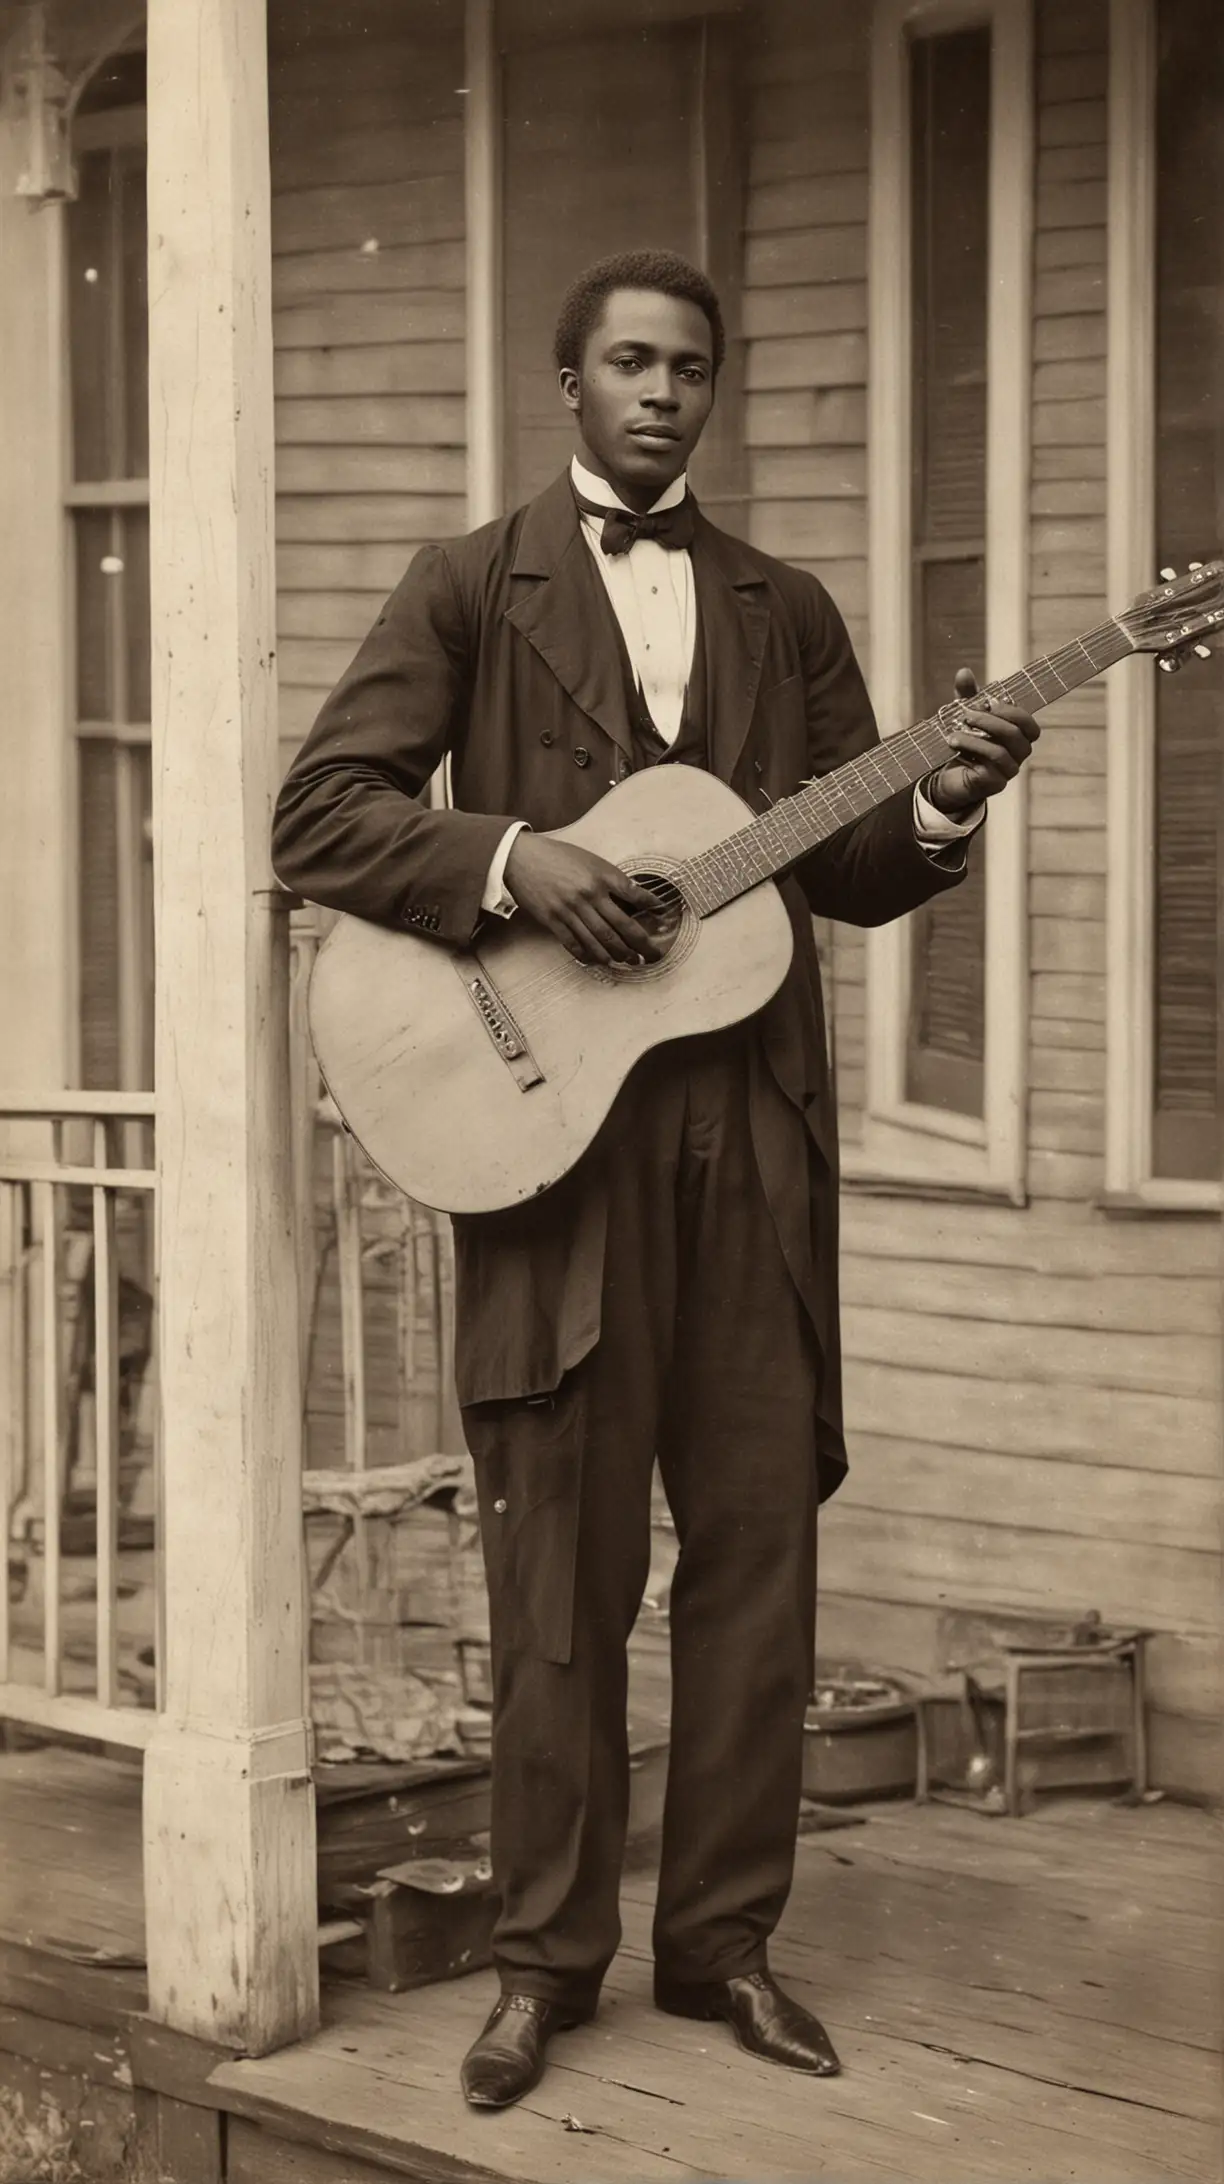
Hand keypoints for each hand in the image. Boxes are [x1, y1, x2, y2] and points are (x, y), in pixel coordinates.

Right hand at [505, 832, 665, 966]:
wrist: (520, 857)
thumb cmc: (556, 856)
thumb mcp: (589, 859)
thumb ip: (609, 878)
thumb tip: (631, 896)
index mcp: (600, 876)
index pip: (633, 894)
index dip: (650, 905)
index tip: (662, 914)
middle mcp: (588, 894)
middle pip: (620, 926)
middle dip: (640, 944)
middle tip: (652, 955)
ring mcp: (569, 909)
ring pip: (599, 940)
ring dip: (617, 954)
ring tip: (629, 961)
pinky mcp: (552, 920)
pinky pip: (574, 944)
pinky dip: (588, 955)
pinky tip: (597, 960)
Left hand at [925, 667, 1039, 813]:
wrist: (948, 776)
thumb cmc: (965, 742)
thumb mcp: (966, 716)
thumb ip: (968, 696)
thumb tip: (964, 672)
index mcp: (1018, 736)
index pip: (1029, 724)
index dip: (1012, 711)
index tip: (989, 702)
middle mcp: (1018, 754)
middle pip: (1015, 734)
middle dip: (989, 721)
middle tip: (966, 715)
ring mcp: (1008, 770)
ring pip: (1000, 751)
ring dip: (975, 738)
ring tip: (953, 733)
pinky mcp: (995, 784)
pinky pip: (988, 766)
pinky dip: (970, 751)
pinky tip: (954, 745)